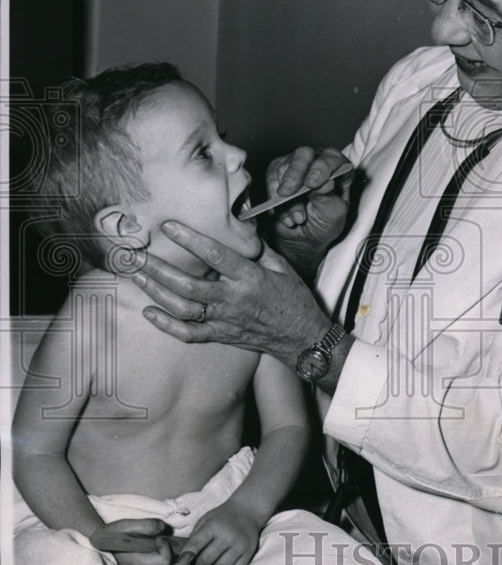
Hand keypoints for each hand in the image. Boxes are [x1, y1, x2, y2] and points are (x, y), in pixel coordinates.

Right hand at [94, 518, 195, 564]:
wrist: (101, 548)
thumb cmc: (114, 535)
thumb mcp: (125, 525)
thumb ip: (144, 525)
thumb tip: (162, 527)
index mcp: (136, 562)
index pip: (162, 561)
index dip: (167, 549)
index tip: (162, 538)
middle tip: (190, 553)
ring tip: (193, 564)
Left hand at [133, 222, 331, 366]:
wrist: (302, 338)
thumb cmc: (294, 300)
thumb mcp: (282, 268)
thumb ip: (258, 250)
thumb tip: (240, 229)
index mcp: (249, 278)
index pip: (215, 255)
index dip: (190, 239)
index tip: (168, 226)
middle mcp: (233, 299)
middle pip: (188, 284)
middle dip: (159, 268)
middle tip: (136, 254)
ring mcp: (224, 320)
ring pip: (182, 308)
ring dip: (157, 292)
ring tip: (138, 276)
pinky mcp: (221, 335)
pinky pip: (189, 333)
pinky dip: (166, 325)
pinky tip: (149, 311)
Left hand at [178, 498, 263, 564]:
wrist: (248, 511)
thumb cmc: (223, 517)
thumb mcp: (206, 519)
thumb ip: (195, 536)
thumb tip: (186, 556)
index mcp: (214, 526)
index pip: (195, 545)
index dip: (186, 556)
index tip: (183, 561)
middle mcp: (227, 536)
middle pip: (206, 560)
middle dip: (199, 564)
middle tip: (199, 562)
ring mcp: (239, 546)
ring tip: (214, 561)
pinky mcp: (248, 553)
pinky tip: (224, 563)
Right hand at [265, 147, 352, 274]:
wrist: (303, 239)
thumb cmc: (323, 224)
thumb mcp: (332, 215)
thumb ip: (328, 198)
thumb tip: (323, 183)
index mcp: (338, 169)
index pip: (331, 158)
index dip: (322, 168)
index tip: (313, 183)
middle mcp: (317, 162)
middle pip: (304, 154)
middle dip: (295, 173)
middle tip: (288, 193)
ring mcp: (296, 165)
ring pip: (284, 167)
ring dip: (287, 197)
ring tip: (298, 219)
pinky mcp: (278, 172)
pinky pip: (271, 178)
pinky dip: (274, 198)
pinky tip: (285, 216)